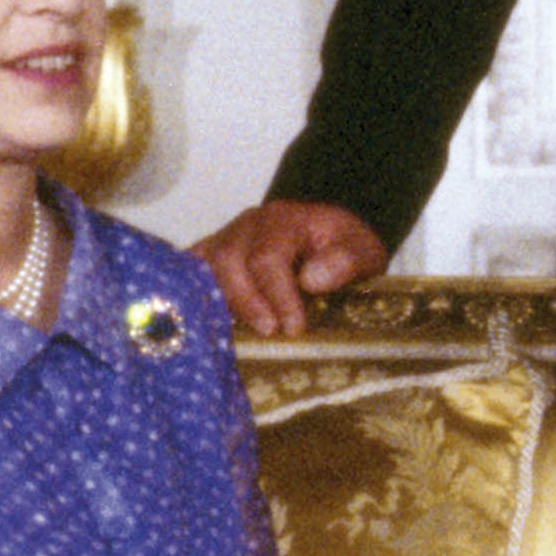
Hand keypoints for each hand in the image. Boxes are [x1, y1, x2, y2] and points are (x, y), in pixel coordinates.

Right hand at [196, 199, 389, 338]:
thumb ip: (346, 260)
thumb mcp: (364, 250)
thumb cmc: (344, 247)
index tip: (293, 327)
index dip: (278, 295)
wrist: (331, 237)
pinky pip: (192, 269)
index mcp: (284, 220)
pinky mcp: (213, 254)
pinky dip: (193, 293)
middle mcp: (248, 226)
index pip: (268, 257)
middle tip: (270, 332)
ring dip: (222, 303)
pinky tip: (203, 321)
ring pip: (205, 265)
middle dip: (247, 301)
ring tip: (242, 335)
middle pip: (229, 260)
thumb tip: (312, 279)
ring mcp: (226, 237)